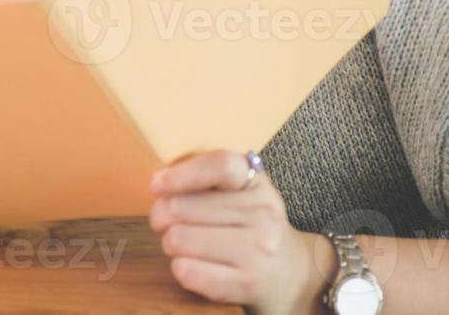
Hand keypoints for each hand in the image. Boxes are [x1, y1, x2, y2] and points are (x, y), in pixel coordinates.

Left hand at [149, 150, 332, 313]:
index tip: (155, 186)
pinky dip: (179, 268)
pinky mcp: (248, 283)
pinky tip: (188, 264)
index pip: (220, 166)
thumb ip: (203, 179)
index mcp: (256, 182)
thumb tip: (158, 184)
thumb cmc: (250, 226)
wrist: (293, 274)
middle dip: (162, 216)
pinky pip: (188, 272)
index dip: (181, 174)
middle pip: (183, 207)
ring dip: (170, 243)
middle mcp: (262, 214)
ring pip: (179, 239)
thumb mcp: (239, 192)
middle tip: (165, 223)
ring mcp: (258, 251)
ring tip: (182, 245)